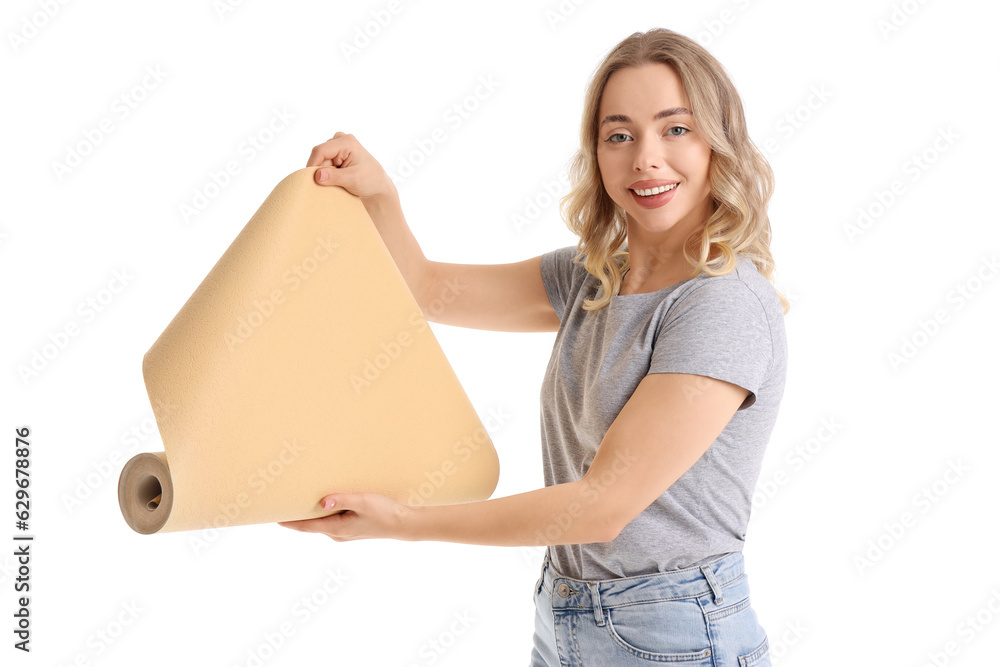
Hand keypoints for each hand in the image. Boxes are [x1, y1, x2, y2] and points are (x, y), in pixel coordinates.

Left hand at [277, 492, 414, 541]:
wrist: (403, 524)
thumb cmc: (385, 512)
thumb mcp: (364, 502)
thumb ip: (342, 500)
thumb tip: (321, 502)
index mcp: (336, 529)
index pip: (305, 526)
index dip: (289, 521)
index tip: (274, 516)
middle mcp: (337, 534)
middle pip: (310, 525)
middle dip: (297, 516)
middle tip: (284, 503)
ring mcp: (344, 533)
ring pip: (321, 523)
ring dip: (311, 514)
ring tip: (300, 501)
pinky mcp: (351, 528)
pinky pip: (331, 521)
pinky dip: (323, 514)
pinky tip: (324, 504)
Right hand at [306, 132, 397, 202]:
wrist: (377, 185)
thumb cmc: (370, 180)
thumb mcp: (353, 179)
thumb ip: (334, 177)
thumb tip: (317, 175)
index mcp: (346, 142)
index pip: (320, 151)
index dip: (312, 165)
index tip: (311, 181)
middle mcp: (340, 140)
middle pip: (319, 156)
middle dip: (320, 170)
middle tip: (327, 185)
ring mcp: (337, 147)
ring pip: (320, 160)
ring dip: (324, 173)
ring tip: (336, 183)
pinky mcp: (335, 154)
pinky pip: (323, 163)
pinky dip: (326, 173)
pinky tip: (334, 180)